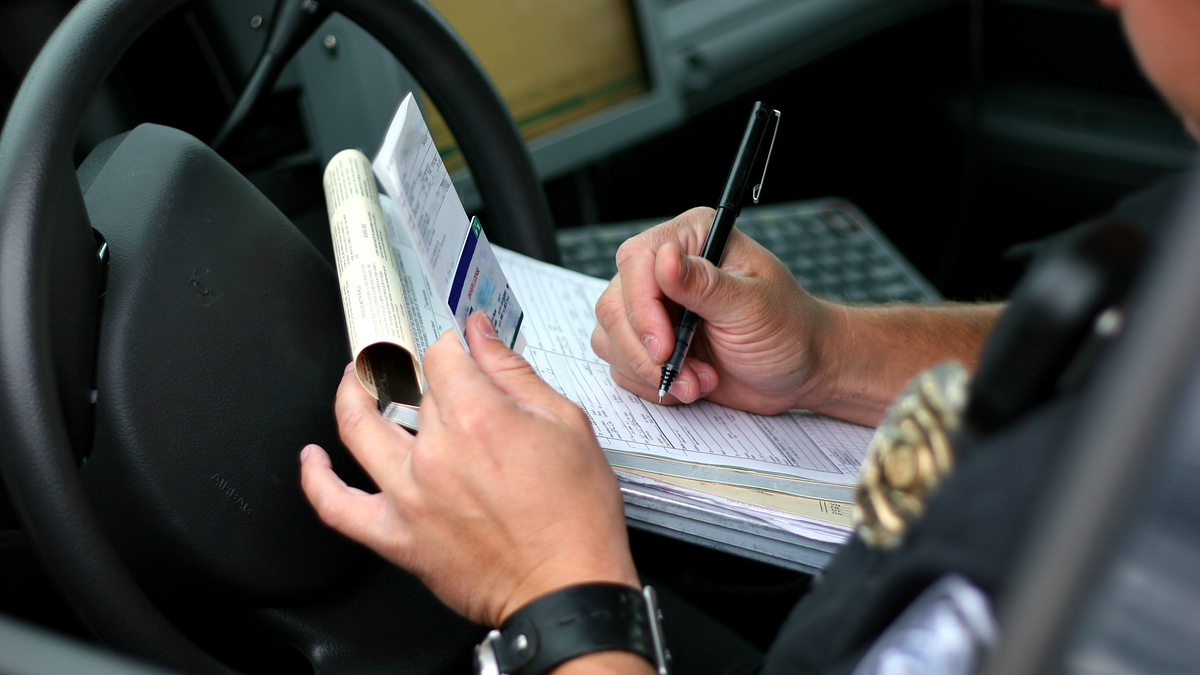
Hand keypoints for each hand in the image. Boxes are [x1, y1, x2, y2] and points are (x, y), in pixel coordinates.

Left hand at [301, 313, 638, 626]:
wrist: (568, 589)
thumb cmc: (575, 517)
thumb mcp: (566, 425)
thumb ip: (515, 374)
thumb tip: (482, 336)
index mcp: (477, 418)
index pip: (442, 355)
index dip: (450, 342)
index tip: (458, 346)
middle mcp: (435, 453)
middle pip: (412, 391)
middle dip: (425, 375)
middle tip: (433, 373)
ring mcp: (409, 496)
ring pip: (358, 429)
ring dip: (350, 394)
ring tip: (354, 381)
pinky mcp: (397, 537)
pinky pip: (336, 507)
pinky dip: (316, 479)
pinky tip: (314, 459)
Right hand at [591, 207, 839, 414]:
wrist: (801, 370)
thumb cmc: (790, 330)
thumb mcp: (753, 306)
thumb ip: (705, 285)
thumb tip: (664, 260)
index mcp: (694, 239)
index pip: (637, 261)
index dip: (641, 307)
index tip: (664, 346)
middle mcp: (666, 269)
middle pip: (615, 304)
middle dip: (645, 350)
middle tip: (683, 373)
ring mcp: (655, 307)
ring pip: (611, 337)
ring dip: (650, 371)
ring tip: (698, 380)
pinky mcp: (651, 342)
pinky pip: (622, 364)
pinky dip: (652, 383)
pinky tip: (691, 384)